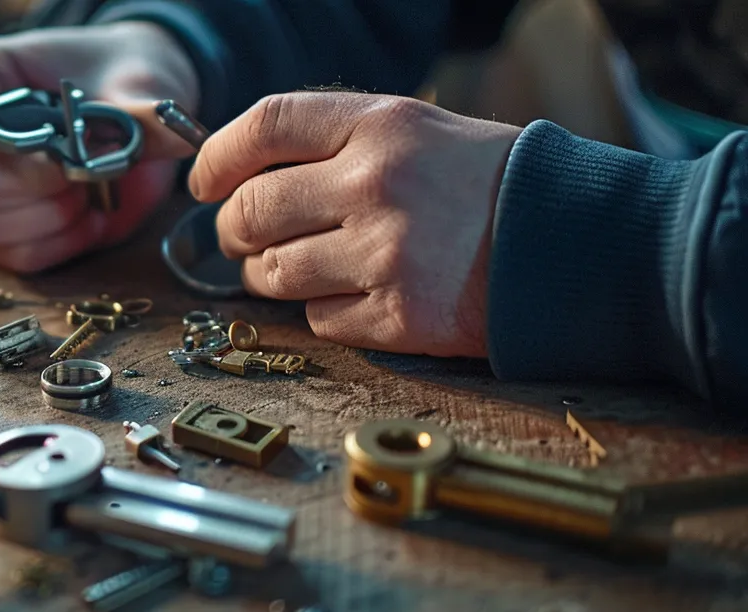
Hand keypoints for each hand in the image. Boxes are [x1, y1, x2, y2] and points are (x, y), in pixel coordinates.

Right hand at [0, 22, 201, 271]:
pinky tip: (87, 215)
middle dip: (29, 187)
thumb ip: (140, 109)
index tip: (44, 139)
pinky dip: (59, 242)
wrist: (126, 101)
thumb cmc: (114, 77)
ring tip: (84, 191)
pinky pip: (13, 257)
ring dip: (43, 219)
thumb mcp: (131, 79)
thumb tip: (177, 137)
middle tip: (77, 169)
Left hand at [188, 93, 521, 357]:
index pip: (265, 125)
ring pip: (272, 273)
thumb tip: (239, 174)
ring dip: (268, 276)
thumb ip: (334, 143)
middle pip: (251, 210)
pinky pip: (317, 318)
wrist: (575, 245)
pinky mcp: (398, 316)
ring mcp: (386, 255)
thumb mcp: (416, 132)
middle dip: (233, 229)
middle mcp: (377, 185)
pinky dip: (324, 311)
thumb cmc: (484, 185)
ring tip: (295, 267)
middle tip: (242, 236)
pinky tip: (359, 294)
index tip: (204, 181)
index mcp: (381, 126)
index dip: (218, 156)